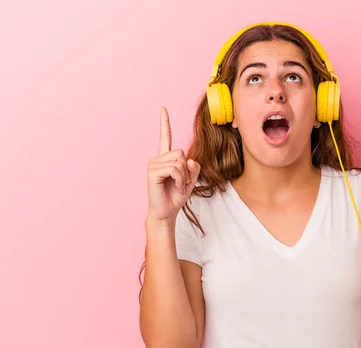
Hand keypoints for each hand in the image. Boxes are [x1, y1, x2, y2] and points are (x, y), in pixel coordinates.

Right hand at [147, 107, 200, 222]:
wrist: (167, 212)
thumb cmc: (176, 196)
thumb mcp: (191, 180)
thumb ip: (194, 168)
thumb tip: (190, 160)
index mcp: (166, 158)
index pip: (165, 137)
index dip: (164, 123)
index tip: (163, 108)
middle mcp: (158, 159)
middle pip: (181, 152)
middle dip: (187, 169)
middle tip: (183, 182)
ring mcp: (153, 164)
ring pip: (179, 161)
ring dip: (184, 176)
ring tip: (178, 186)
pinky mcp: (152, 172)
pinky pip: (174, 169)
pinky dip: (180, 179)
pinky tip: (176, 187)